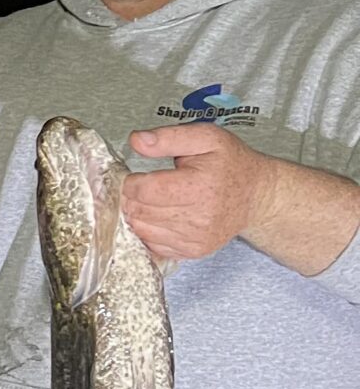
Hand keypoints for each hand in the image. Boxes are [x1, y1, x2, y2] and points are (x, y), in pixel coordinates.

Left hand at [123, 124, 273, 260]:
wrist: (256, 196)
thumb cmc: (231, 165)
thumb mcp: (206, 137)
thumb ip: (168, 137)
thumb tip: (137, 140)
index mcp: (198, 187)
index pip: (144, 190)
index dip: (131, 182)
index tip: (136, 176)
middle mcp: (198, 217)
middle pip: (139, 211)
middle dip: (132, 198)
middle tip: (142, 187)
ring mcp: (195, 239)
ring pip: (141, 230)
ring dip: (137, 215)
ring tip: (151, 201)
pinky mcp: (193, 251)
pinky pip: (153, 246)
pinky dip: (149, 231)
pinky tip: (160, 217)